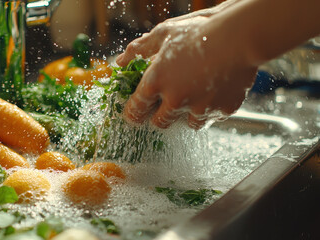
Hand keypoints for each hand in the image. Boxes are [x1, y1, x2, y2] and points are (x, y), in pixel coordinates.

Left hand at [116, 15, 256, 128]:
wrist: (239, 36)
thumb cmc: (199, 31)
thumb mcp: (163, 33)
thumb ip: (139, 49)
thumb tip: (120, 62)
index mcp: (156, 82)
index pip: (136, 109)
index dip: (132, 114)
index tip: (134, 115)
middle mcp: (175, 100)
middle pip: (159, 123)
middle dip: (158, 117)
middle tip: (163, 107)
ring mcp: (200, 107)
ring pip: (187, 124)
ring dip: (186, 115)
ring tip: (192, 98)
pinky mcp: (222, 110)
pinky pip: (212, 117)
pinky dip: (210, 109)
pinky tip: (213, 93)